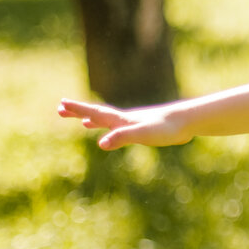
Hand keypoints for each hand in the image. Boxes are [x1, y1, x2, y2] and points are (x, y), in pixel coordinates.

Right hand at [57, 98, 189, 149]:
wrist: (188, 122)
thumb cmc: (166, 128)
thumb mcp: (142, 134)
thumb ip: (122, 137)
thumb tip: (101, 144)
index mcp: (122, 120)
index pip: (95, 112)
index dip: (77, 109)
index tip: (60, 104)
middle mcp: (126, 120)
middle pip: (97, 114)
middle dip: (78, 112)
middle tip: (60, 109)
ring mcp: (135, 124)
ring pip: (110, 122)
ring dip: (94, 121)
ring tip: (83, 122)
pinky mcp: (145, 130)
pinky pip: (123, 130)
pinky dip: (114, 130)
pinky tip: (117, 133)